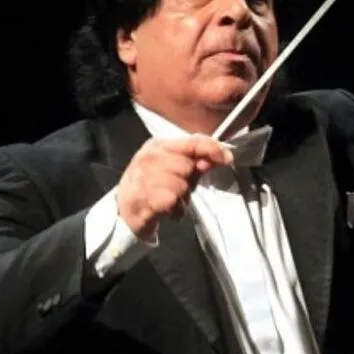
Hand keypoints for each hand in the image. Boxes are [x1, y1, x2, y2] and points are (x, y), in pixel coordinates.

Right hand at [116, 135, 232, 239]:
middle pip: (187, 166)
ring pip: (181, 186)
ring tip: (171, 200)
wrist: (126, 212)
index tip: (227, 158)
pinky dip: (176, 210)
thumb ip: (197, 162)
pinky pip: (173, 202)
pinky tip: (167, 210)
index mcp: (158, 145)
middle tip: (178, 189)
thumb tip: (221, 156)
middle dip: (189, 181)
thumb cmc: (155, 187)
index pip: (191, 141)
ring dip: (182, 199)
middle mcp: (148, 157)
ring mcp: (143, 176)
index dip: (212, 149)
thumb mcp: (176, 171)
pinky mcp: (142, 197)